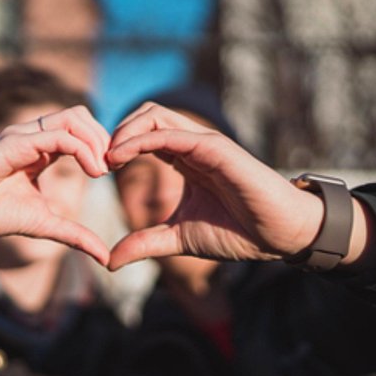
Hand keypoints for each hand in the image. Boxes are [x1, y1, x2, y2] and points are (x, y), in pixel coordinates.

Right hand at [0, 106, 110, 264]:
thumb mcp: (44, 225)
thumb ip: (74, 235)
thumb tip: (105, 258)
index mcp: (41, 149)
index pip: (81, 130)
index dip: (102, 146)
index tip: (115, 171)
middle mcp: (33, 135)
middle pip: (81, 115)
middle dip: (104, 138)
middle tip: (113, 167)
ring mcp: (23, 136)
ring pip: (72, 118)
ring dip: (95, 140)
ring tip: (102, 169)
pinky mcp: (13, 144)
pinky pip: (56, 136)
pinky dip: (81, 149)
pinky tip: (92, 171)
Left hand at [106, 104, 324, 269]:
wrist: (278, 235)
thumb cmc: (237, 232)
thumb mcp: (178, 238)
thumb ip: (145, 243)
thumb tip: (109, 261)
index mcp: (184, 159)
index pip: (143, 134)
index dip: (117, 146)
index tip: (96, 170)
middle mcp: (192, 145)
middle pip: (146, 115)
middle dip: (116, 131)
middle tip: (97, 161)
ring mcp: (204, 143)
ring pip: (155, 115)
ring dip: (124, 131)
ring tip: (106, 158)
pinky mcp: (215, 148)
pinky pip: (171, 134)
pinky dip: (141, 140)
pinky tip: (121, 157)